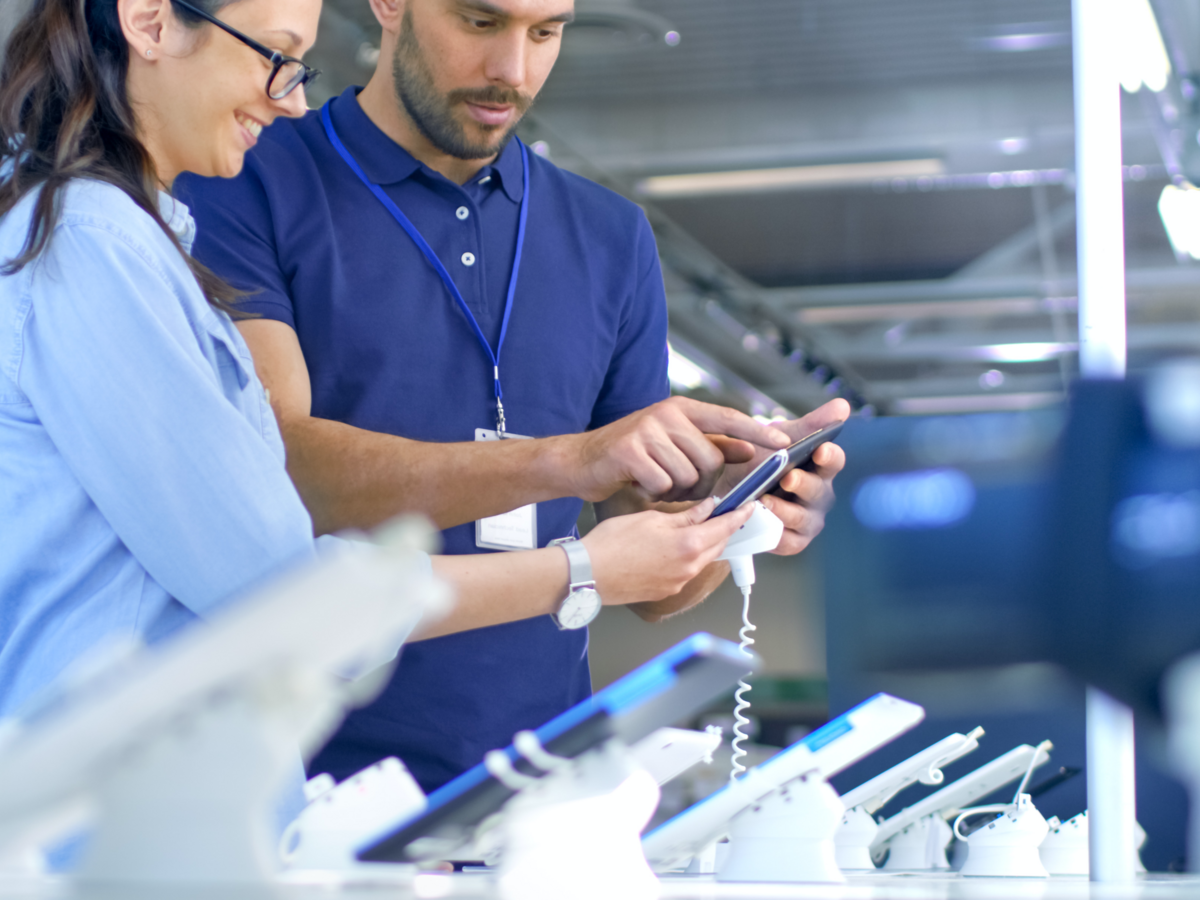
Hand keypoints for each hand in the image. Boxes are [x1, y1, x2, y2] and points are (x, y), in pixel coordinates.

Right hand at [566, 397, 790, 504]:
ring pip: (688, 475)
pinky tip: (641, 485)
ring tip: (656, 482)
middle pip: (711, 460)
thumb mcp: (672, 445)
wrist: (580, 462)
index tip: (784, 442)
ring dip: (676, 490)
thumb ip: (710, 445)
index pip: (728, 418)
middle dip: (700, 483)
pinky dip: (655, 493)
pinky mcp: (629, 450)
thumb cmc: (632, 457)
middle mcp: (667, 414)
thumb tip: (747, 449)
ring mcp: (647, 430)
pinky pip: (663, 484)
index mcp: (682, 409)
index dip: (757, 431)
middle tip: (678, 485)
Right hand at [581, 498, 752, 604]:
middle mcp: (689, 568)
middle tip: (726, 513)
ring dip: (706, 543)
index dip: (740, 515)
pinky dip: (689, 556)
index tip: (749, 506)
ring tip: (699, 527)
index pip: (725, 527)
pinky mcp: (665, 590)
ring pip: (703, 559)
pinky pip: (687, 570)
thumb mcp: (652, 519)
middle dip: (724, 529)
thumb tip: (708, 509)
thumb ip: (685, 516)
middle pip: (718, 545)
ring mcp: (678, 583)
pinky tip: (676, 546)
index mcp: (689, 545)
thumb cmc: (612, 544)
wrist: (588, 575)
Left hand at [713, 399, 850, 556]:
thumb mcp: (781, 438)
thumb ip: (810, 425)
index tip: (821, 449)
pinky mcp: (793, 540)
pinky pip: (788, 541)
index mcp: (820, 468)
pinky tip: (763, 523)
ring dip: (785, 510)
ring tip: (766, 500)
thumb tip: (843, 405)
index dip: (829, 456)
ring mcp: (807, 519)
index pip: (833, 461)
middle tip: (788, 477)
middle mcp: (818, 495)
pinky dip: (775, 533)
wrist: (730, 487)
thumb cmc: (764, 461)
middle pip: (818, 491)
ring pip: (803, 518)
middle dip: (804, 484)